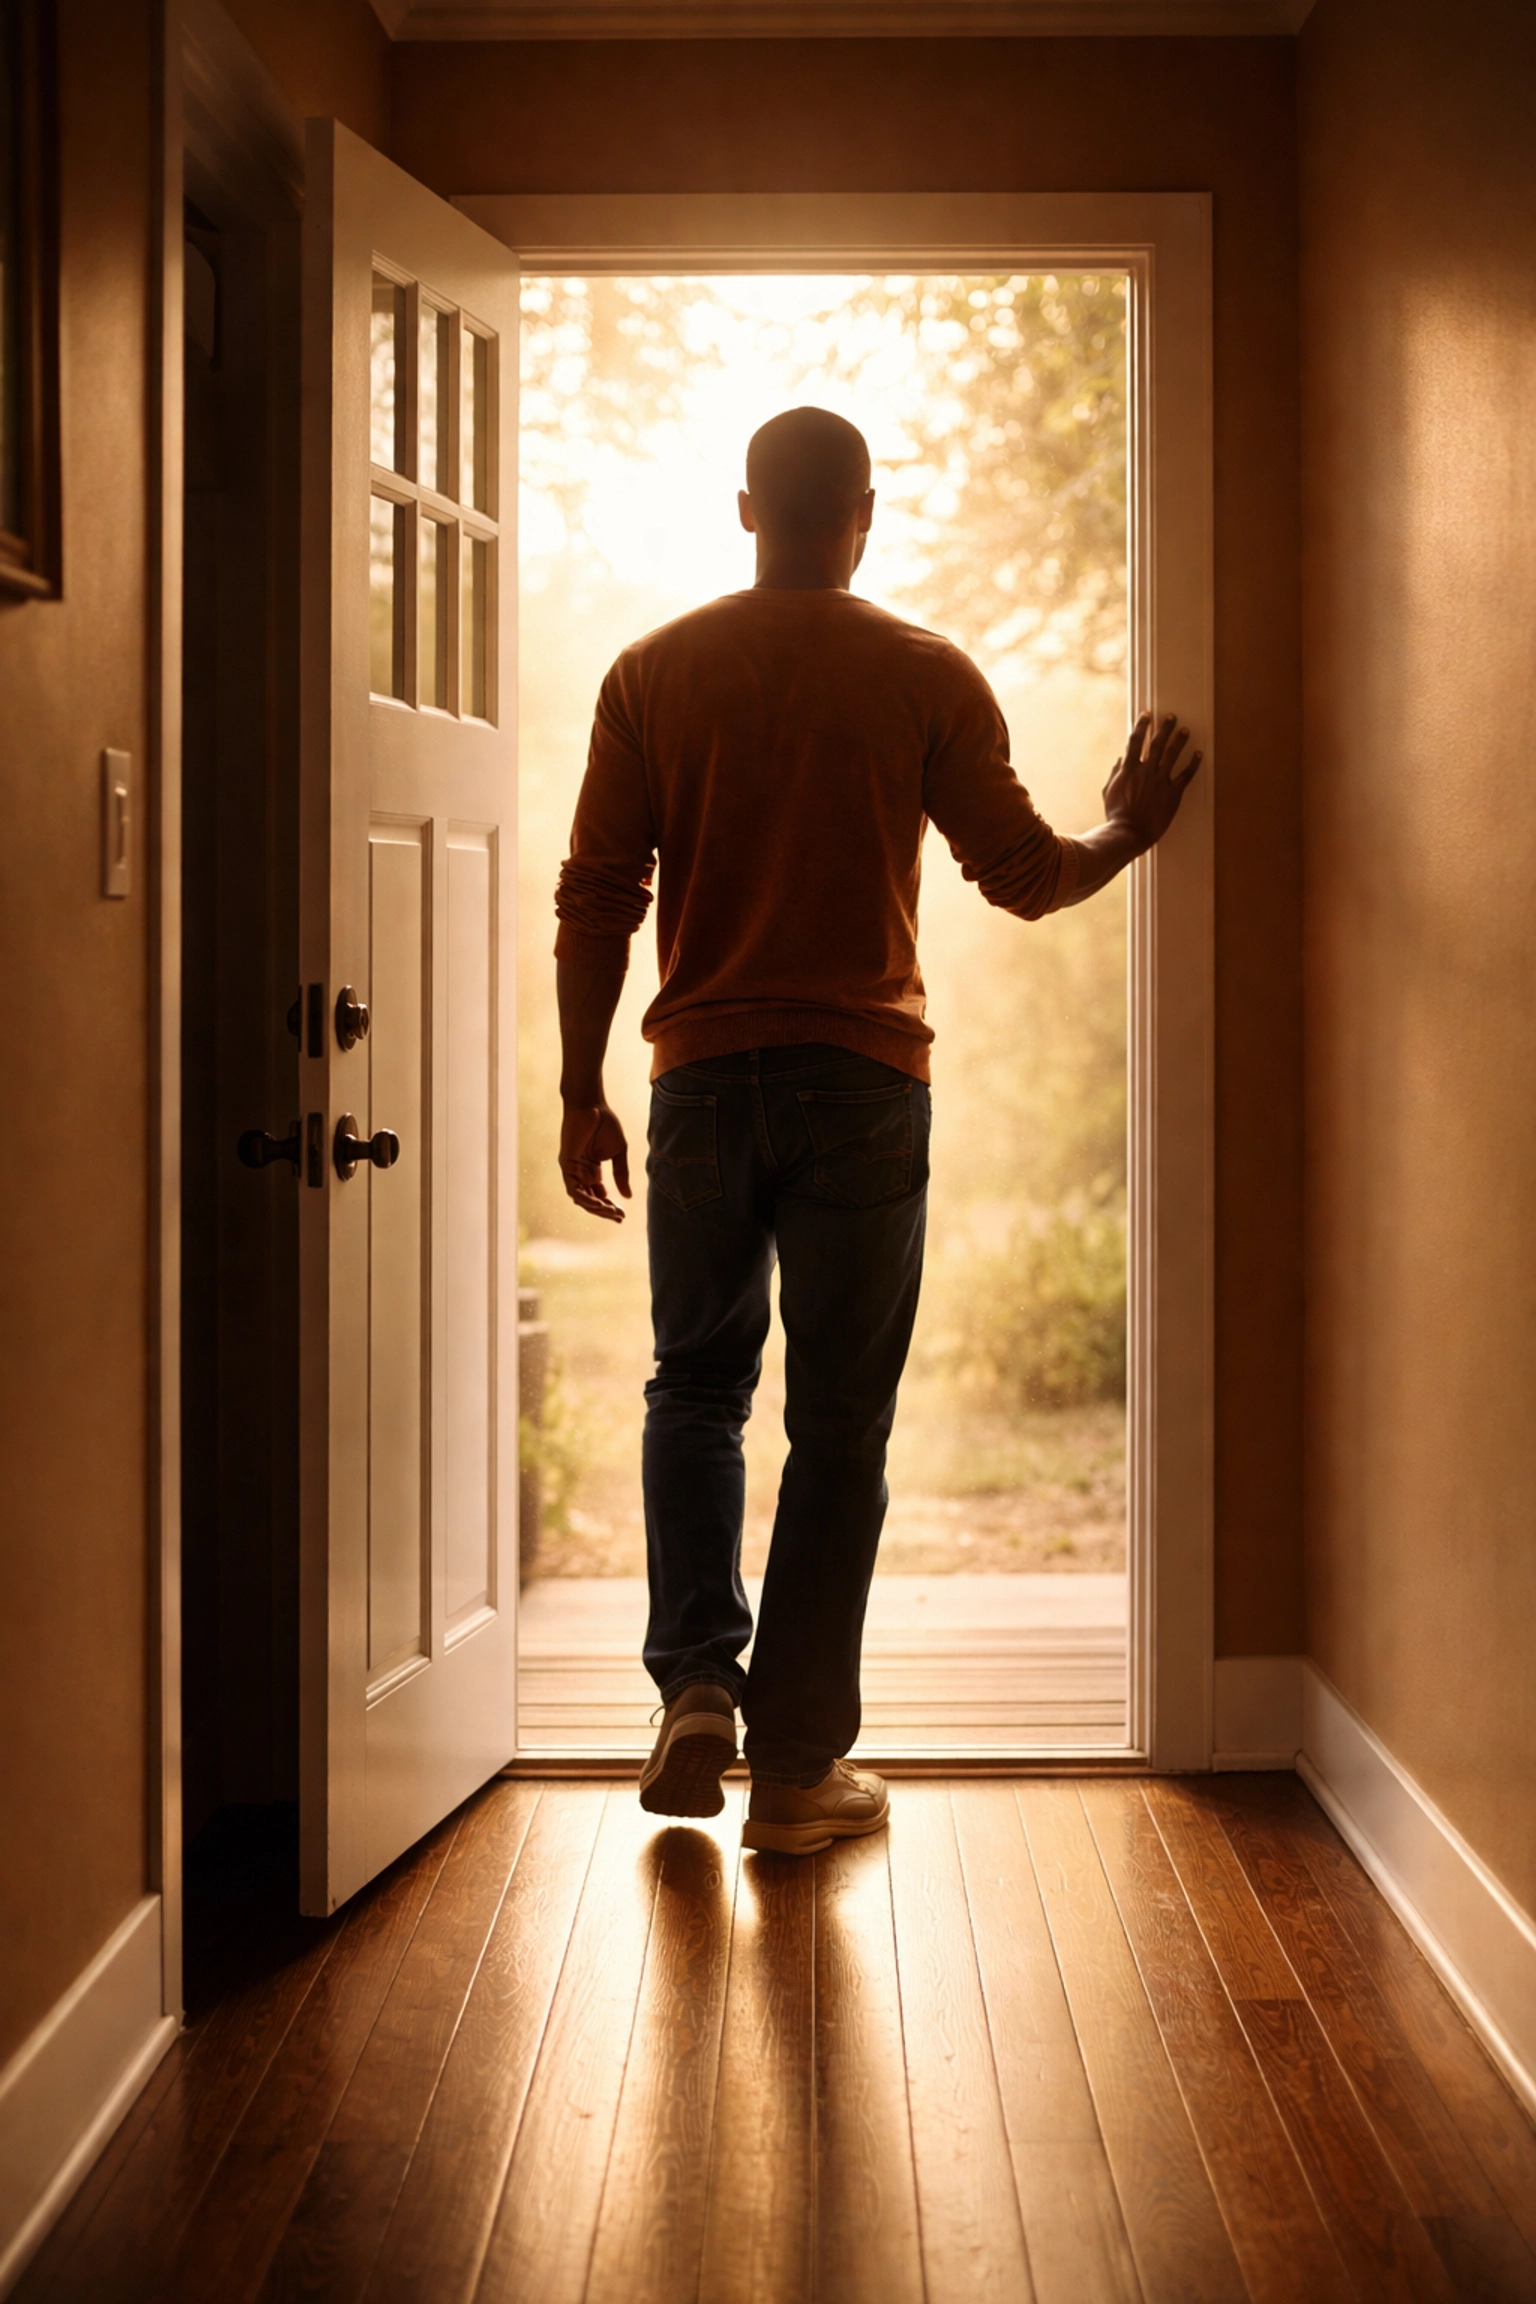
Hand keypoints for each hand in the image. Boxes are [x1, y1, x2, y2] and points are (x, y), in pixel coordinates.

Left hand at [560, 1102, 631, 1222]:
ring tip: (612, 1212)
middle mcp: (581, 1172)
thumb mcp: (618, 1152)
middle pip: (590, 1200)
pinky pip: (573, 1189)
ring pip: (581, 1198)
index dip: (609, 1207)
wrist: (592, 1105)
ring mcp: (572, 1170)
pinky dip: (585, 1198)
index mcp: (592, 1170)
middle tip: (619, 1218)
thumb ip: (621, 1174)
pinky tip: (598, 1203)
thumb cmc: (605, 1123)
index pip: (599, 1195)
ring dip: (596, 1208)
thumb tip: (628, 1197)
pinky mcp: (566, 1165)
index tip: (623, 1215)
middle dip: (604, 1211)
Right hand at [1102, 712, 1201, 850]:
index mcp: (1129, 769)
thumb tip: (1120, 759)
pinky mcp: (1173, 793)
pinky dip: (1193, 764)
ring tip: (1185, 730)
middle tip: (1171, 716)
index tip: (1146, 715)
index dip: (1142, 726)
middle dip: (1165, 728)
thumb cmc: (1116, 815)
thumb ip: (1115, 773)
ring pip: (1172, 755)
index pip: (1136, 741)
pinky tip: (1199, 755)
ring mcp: (1161, 781)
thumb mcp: (1109, 791)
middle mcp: (1146, 771)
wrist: (1129, 833)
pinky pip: (1186, 776)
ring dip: (1180, 740)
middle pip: (1157, 743)